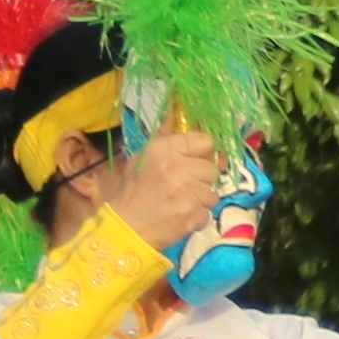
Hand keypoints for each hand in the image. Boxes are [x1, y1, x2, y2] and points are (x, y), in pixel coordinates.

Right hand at [109, 119, 231, 253]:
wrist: (124, 228)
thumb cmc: (132, 191)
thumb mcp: (142, 158)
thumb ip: (164, 136)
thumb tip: (175, 111)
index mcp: (163, 150)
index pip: (204, 140)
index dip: (202, 152)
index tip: (195, 160)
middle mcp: (177, 167)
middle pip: (211, 167)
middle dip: (201, 178)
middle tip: (185, 185)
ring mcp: (187, 192)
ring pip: (213, 191)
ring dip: (201, 198)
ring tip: (182, 201)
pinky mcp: (192, 213)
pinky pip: (208, 211)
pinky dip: (198, 215)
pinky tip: (181, 214)